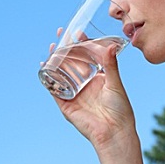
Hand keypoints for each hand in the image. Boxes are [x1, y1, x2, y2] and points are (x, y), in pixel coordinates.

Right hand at [48, 29, 135, 150]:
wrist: (114, 132)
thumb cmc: (120, 109)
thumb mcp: (115, 83)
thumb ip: (110, 65)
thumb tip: (110, 46)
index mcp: (98, 77)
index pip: (87, 57)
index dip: (81, 44)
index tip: (77, 32)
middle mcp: (85, 84)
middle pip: (72, 62)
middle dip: (65, 48)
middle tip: (61, 33)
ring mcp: (74, 93)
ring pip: (61, 73)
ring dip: (55, 59)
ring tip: (52, 46)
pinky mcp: (66, 104)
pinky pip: (54, 89)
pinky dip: (48, 78)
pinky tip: (44, 66)